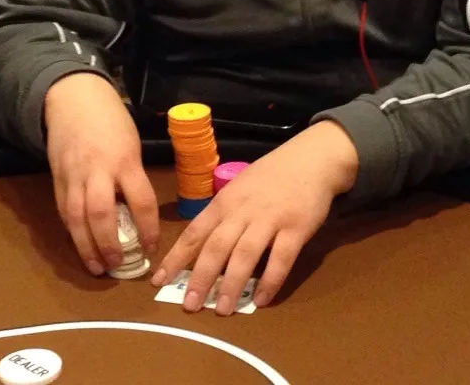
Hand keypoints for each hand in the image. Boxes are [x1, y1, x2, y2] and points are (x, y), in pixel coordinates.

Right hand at [44, 72, 159, 275]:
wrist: (73, 99)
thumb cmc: (111, 120)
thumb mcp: (131, 145)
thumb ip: (132, 175)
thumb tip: (137, 210)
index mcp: (125, 161)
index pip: (141, 201)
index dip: (148, 229)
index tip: (151, 248)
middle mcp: (98, 171)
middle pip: (101, 215)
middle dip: (109, 245)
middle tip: (117, 266)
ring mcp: (73, 176)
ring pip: (77, 219)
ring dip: (86, 247)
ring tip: (96, 267)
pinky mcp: (56, 179)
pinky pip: (64, 210)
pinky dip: (72, 231)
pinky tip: (80, 245)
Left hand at [152, 120, 358, 314]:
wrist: (311, 159)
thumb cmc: (271, 176)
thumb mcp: (239, 188)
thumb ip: (223, 214)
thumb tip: (200, 247)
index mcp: (225, 201)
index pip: (194, 232)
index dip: (176, 258)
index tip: (159, 281)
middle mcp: (243, 210)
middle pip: (216, 246)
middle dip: (200, 277)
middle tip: (189, 306)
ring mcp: (270, 218)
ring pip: (245, 254)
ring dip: (231, 284)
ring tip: (222, 310)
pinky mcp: (296, 227)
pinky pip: (282, 258)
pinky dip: (271, 281)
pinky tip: (261, 300)